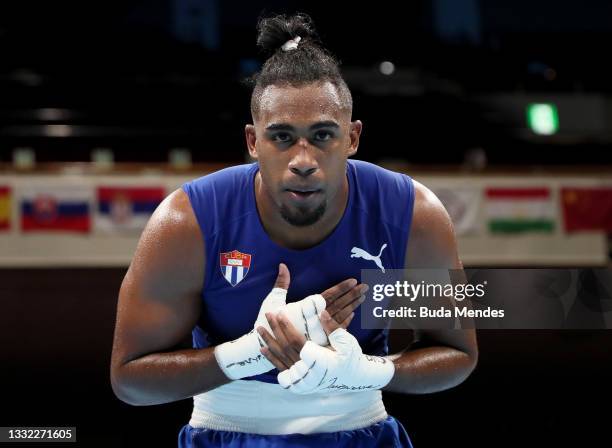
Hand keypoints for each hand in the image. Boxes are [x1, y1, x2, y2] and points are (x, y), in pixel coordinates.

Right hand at [214, 264, 365, 379]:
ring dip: (352, 306)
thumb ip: (281, 283)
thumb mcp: (274, 300)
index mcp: (306, 308)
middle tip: (366, 287)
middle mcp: (314, 319)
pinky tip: (352, 315)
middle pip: (338, 305)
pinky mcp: (318, 340)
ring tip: (363, 297)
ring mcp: (318, 331)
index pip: (329, 296)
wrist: (265, 347)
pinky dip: (345, 322)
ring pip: (339, 316)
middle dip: (352, 295)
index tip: (354, 281)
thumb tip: (282, 265)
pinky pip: (335, 330)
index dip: (342, 288)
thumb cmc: (268, 321)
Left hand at [275, 310, 394, 393]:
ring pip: (281, 357)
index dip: (286, 326)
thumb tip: (321, 312)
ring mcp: (302, 377)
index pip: (296, 340)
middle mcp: (307, 370)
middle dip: (275, 329)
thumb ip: (333, 328)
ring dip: (269, 341)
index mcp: (318, 360)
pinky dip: (272, 359)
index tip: (280, 313)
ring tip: (260, 328)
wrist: (352, 379)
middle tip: (268, 314)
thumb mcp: (346, 343)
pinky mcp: (299, 381)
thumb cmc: (350, 359)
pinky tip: (263, 348)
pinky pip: (281, 369)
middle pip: (285, 346)